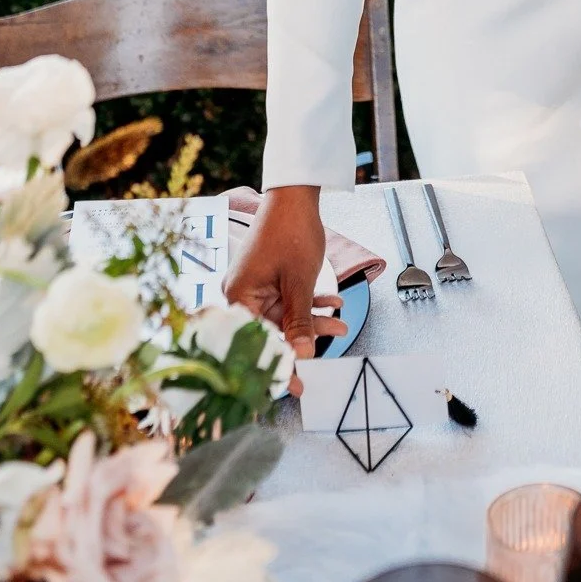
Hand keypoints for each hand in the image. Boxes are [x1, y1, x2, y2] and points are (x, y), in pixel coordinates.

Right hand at [223, 185, 340, 384]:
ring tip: (342, 325)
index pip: (255, 343)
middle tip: (321, 362)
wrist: (295, 194)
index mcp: (238, 297)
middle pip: (270, 331)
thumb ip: (299, 321)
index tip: (292, 387)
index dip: (275, 366)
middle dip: (301, 340)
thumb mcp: (299, 282)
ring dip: (312, 319)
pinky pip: (288, 297)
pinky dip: (309, 301)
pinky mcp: (268, 276)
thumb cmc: (291, 232)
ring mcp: (255, 284)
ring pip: (284, 314)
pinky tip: (334, 303)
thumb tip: (300, 356)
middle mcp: (241, 293)